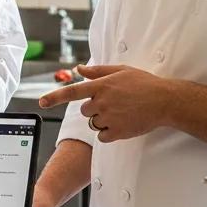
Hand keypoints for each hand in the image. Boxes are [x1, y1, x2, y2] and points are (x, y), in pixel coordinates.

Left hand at [37, 65, 172, 142]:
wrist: (164, 101)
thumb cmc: (144, 83)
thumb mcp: (120, 71)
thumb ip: (97, 71)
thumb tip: (78, 69)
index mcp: (101, 86)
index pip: (72, 92)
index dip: (55, 97)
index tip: (41, 102)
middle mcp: (102, 102)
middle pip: (85, 111)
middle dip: (94, 109)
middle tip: (113, 104)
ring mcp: (109, 118)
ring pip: (94, 124)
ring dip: (103, 121)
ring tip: (122, 113)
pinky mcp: (118, 132)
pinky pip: (103, 136)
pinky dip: (110, 133)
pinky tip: (124, 123)